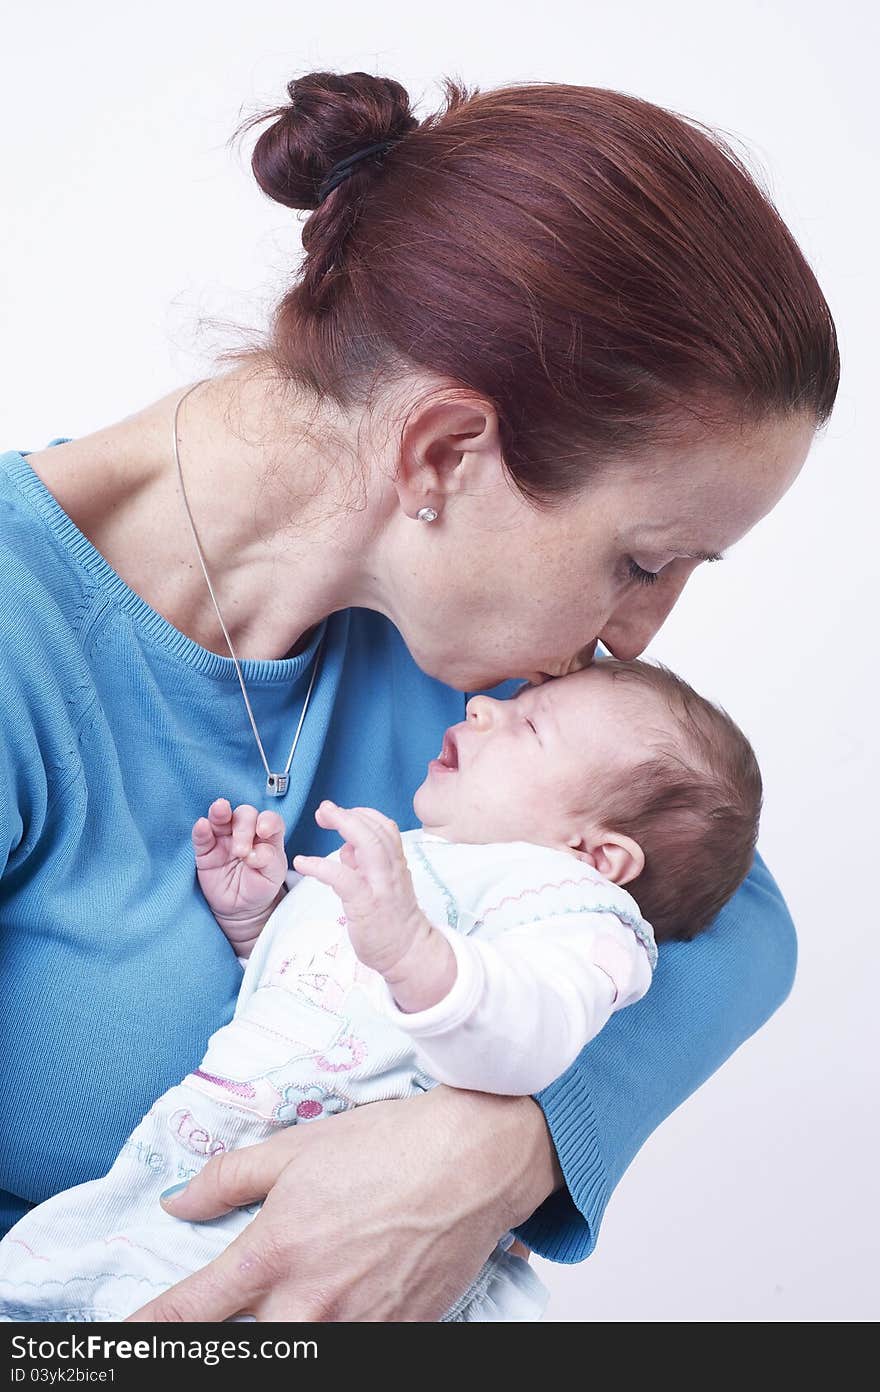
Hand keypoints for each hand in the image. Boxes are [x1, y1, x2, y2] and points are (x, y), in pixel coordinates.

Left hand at [124, 1086, 561, 1321]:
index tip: (130, 1334)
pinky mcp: (398, 1338)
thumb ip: (229, 1178)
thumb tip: (177, 1202)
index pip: (191, 1313)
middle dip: (229, 1333)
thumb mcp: (298, 1148)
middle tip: (242, 1301)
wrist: (476, 1159)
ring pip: (298, 1347)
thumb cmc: (390, 1145)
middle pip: (243, 1349)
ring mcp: (356, 1328)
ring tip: (307, 1287)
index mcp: (274, 1254)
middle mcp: (308, 1304)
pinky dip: (337, 1326)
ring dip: (286, 1325)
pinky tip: (349, 1292)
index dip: (151, 1329)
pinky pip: (351, 1345)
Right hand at [192, 799, 287, 944]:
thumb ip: (270, 861)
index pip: (269, 819)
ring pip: (221, 818)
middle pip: (245, 815)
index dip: (267, 821)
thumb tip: (256, 852)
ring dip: (220, 812)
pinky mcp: (206, 850)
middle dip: (243, 828)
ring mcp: (224, 839)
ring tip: (220, 809)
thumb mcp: (273, 877)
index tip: (264, 831)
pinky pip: (202, 837)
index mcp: (267, 836)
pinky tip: (202, 825)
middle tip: (241, 852)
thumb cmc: (260, 887)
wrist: (240, 908)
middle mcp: (246, 832)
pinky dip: (201, 830)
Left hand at [292, 802, 428, 978]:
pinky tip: (303, 862)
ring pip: (369, 845)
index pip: (384, 827)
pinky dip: (321, 866)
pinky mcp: (366, 905)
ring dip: (344, 825)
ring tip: (321, 819)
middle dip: (349, 814)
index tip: (340, 812)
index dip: (362, 813)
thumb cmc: (391, 919)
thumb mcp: (382, 885)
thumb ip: (365, 864)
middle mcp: (392, 870)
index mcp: (395, 864)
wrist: (409, 951)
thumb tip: (347, 845)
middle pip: (376, 830)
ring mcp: (381, 886)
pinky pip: (343, 878)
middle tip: (324, 809)